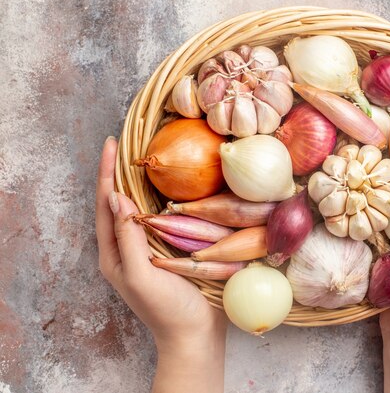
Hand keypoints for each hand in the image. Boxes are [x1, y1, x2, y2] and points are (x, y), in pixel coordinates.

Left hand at [95, 137, 225, 392]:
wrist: (195, 335)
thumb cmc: (167, 309)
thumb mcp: (141, 275)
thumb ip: (127, 239)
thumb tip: (116, 198)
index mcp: (114, 254)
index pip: (105, 205)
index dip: (106, 174)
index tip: (111, 145)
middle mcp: (128, 248)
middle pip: (118, 203)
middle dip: (118, 173)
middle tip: (126, 145)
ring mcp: (148, 250)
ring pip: (139, 209)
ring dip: (139, 183)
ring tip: (144, 159)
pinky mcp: (168, 252)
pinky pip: (159, 219)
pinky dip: (160, 199)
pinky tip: (171, 189)